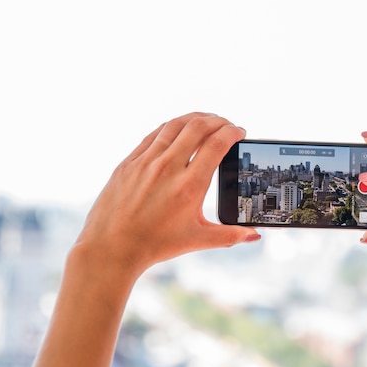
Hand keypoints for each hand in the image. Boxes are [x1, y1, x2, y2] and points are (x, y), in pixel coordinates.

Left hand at [75, 113, 259, 275]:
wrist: (111, 248)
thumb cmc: (155, 245)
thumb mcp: (197, 240)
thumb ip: (230, 235)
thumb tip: (254, 236)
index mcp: (189, 186)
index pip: (216, 144)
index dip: (232, 132)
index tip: (240, 132)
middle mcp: (168, 168)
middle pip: (197, 126)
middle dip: (217, 120)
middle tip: (226, 125)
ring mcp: (146, 162)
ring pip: (175, 125)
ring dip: (195, 118)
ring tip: (206, 120)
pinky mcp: (129, 162)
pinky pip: (154, 134)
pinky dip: (171, 127)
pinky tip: (179, 130)